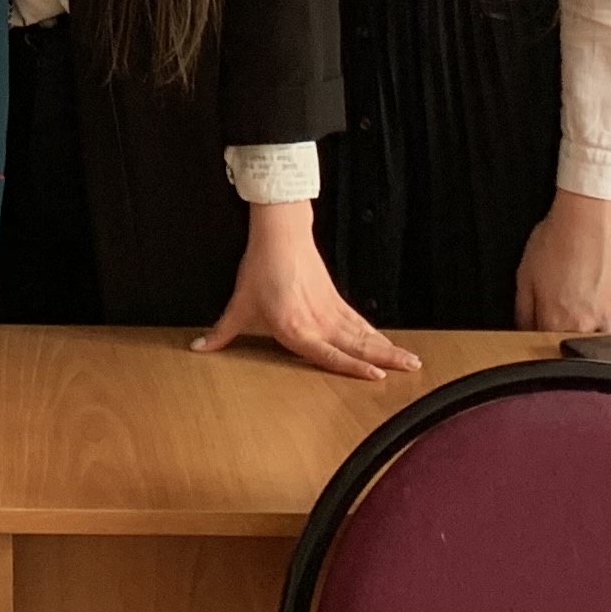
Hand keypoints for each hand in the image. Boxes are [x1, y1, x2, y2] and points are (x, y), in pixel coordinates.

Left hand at [196, 202, 410, 380]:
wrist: (279, 235)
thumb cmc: (260, 269)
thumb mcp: (238, 304)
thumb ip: (221, 333)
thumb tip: (198, 349)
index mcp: (296, 328)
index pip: (329, 354)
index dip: (353, 366)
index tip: (376, 376)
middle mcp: (318, 322)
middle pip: (358, 345)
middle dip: (386, 359)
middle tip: (412, 370)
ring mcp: (330, 310)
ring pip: (364, 334)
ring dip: (388, 347)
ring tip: (411, 360)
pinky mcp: (335, 300)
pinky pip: (359, 321)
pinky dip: (375, 334)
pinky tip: (386, 343)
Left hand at [513, 191, 610, 337]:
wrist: (585, 220)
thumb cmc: (555, 241)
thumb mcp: (523, 275)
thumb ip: (523, 309)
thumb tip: (522, 328)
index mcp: (553, 319)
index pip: (545, 346)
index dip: (540, 342)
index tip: (541, 334)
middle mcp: (581, 323)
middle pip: (574, 348)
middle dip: (567, 345)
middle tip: (563, 329)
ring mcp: (606, 314)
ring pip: (602, 343)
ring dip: (594, 343)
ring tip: (586, 332)